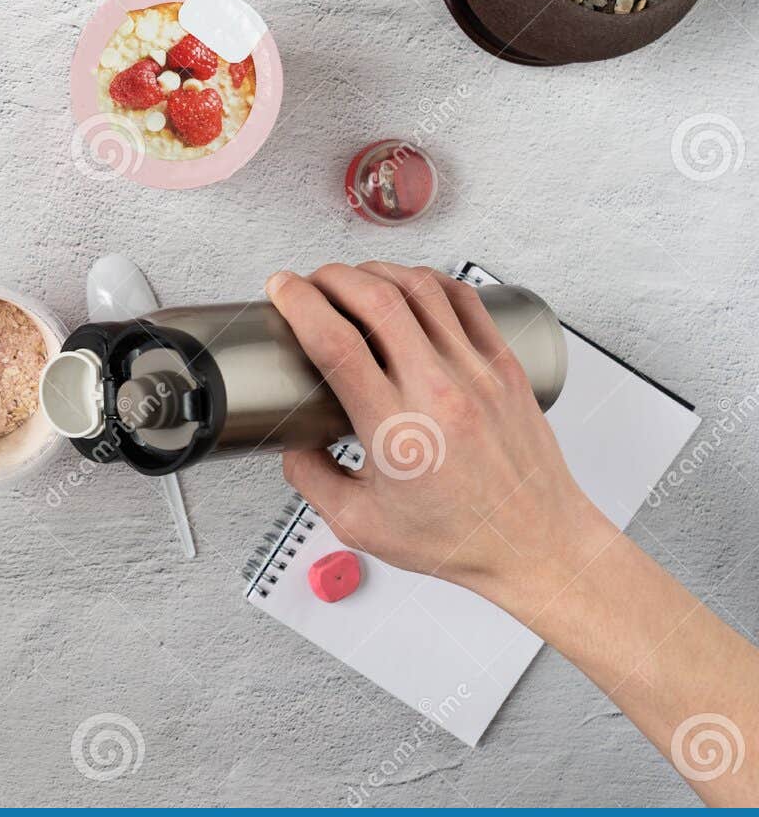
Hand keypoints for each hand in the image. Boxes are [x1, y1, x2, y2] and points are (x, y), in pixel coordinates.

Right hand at [265, 262, 611, 609]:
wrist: (536, 544)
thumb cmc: (458, 538)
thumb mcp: (360, 524)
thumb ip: (311, 480)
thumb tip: (293, 442)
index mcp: (397, 429)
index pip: (336, 342)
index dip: (299, 303)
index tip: (281, 289)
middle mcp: (440, 391)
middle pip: (376, 299)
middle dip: (330, 277)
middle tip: (309, 283)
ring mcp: (477, 373)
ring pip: (421, 288)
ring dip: (376, 271)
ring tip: (352, 280)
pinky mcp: (504, 367)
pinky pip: (464, 300)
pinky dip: (427, 281)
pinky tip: (407, 286)